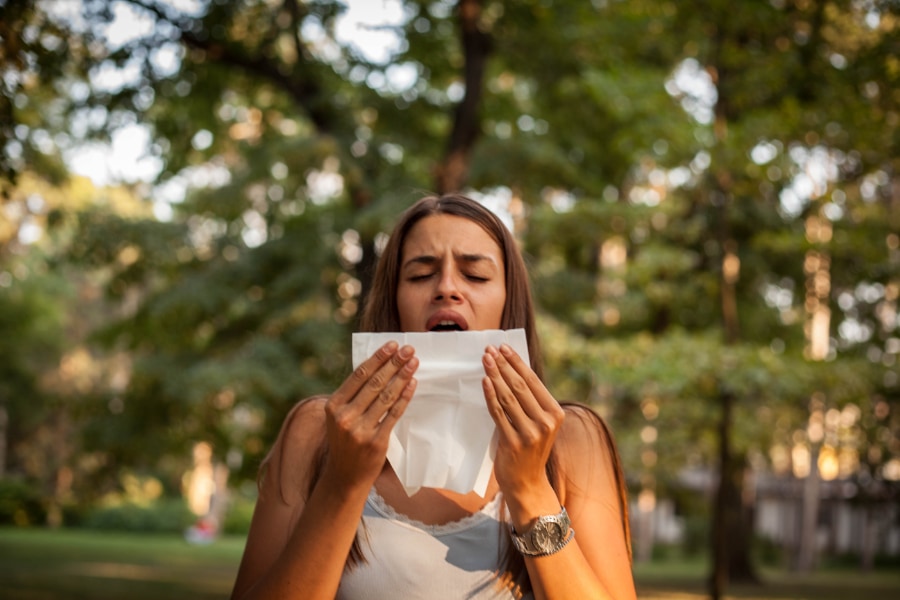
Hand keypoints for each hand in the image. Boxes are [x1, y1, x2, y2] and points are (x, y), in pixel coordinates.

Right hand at [323, 342, 417, 489]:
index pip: (359, 375)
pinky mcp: (376, 442)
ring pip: (386, 396)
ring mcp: (360, 430)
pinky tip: (412, 384)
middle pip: (374, 382)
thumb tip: (378, 366)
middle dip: (394, 363)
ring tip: (413, 362)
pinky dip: (404, 397)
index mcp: (333, 406)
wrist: (344, 477)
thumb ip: (353, 396)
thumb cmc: (345, 441)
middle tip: (408, 349)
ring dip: (402, 376)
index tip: (392, 345)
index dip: (377, 358)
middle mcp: (344, 416)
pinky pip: (393, 414)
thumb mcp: (340, 417)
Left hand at [482, 344, 564, 496]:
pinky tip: (485, 381)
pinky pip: (499, 413)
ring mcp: (530, 433)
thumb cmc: (530, 448)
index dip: (516, 362)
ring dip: (495, 375)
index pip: (533, 381)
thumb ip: (531, 401)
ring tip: (485, 360)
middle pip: (520, 386)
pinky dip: (491, 395)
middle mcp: (546, 422)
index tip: (503, 347)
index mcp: (555, 413)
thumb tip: (512, 369)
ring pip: (508, 397)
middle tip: (489, 349)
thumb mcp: (539, 423)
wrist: (528, 483)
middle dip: (503, 365)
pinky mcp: (513, 442)